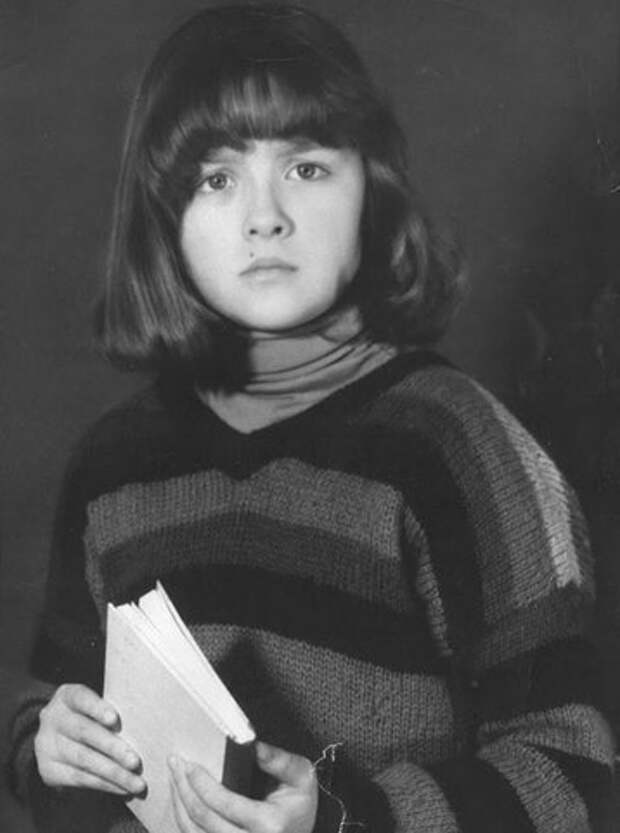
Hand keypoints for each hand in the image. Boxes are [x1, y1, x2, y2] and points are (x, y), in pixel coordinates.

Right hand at [34, 683, 145, 795]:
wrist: (56, 737)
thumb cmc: (89, 715)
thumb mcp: (94, 705)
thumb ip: (110, 710)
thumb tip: (143, 724)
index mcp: (66, 696)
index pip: (80, 698)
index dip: (97, 708)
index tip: (114, 719)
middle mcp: (53, 718)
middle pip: (84, 732)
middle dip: (112, 748)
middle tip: (135, 762)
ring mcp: (47, 745)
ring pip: (84, 760)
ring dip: (114, 773)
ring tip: (136, 783)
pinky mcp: (48, 771)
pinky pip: (80, 779)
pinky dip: (105, 785)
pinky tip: (123, 789)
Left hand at [169, 741, 317, 832]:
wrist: (304, 832)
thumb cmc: (301, 804)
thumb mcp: (301, 776)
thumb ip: (278, 760)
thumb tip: (252, 744)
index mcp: (270, 826)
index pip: (225, 804)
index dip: (201, 784)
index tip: (189, 763)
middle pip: (203, 819)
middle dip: (183, 788)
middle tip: (175, 763)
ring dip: (179, 804)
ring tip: (174, 778)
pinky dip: (184, 820)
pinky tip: (181, 800)